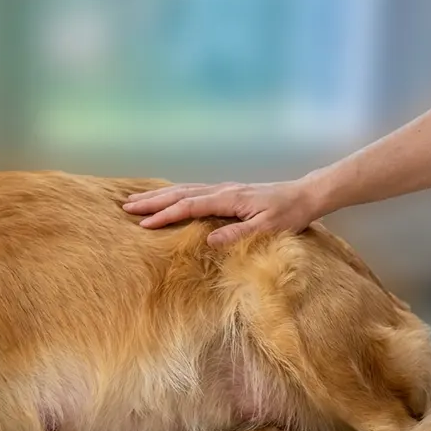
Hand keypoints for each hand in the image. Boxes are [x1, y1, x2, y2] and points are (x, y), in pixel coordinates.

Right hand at [121, 179, 322, 246]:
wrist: (305, 195)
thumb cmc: (289, 214)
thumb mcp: (268, 228)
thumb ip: (238, 234)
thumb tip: (208, 240)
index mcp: (228, 199)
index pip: (189, 206)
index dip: (165, 215)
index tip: (143, 223)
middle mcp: (221, 190)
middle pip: (179, 194)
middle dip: (152, 201)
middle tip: (125, 207)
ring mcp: (222, 189)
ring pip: (183, 190)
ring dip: (158, 195)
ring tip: (136, 200)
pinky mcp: (225, 192)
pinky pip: (192, 191)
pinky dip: (173, 193)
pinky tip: (165, 196)